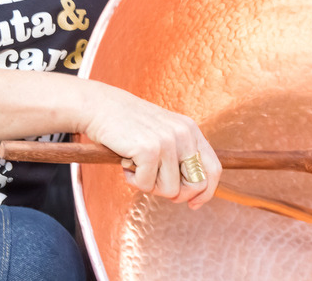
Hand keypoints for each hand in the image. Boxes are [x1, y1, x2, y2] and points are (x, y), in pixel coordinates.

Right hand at [81, 83, 221, 209]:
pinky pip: (146, 185)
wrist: (99, 107)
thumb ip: (180, 155)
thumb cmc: (128, 125)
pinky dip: (133, 180)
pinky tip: (125, 162)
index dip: (205, 192)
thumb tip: (193, 192)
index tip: (193, 204)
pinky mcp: (148, 150)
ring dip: (149, 185)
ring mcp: (167, 141)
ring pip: (170, 190)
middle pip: (196, 185)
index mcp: (190, 129)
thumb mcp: (163, 133)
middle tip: (154, 183)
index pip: (213, 169)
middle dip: (176, 194)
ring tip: (136, 165)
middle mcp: (183, 134)